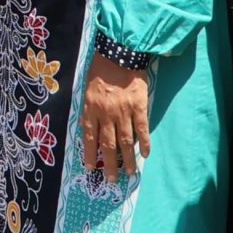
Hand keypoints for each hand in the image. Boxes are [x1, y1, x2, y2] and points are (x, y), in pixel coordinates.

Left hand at [82, 59, 152, 179]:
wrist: (119, 52)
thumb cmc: (101, 69)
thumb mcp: (87, 88)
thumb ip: (90, 107)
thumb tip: (92, 128)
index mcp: (91, 108)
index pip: (89, 137)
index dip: (90, 154)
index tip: (91, 169)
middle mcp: (106, 113)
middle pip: (107, 144)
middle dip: (109, 164)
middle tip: (112, 180)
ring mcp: (123, 110)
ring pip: (125, 141)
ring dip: (128, 159)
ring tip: (130, 173)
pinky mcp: (139, 106)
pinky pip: (142, 129)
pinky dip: (144, 143)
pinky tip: (145, 154)